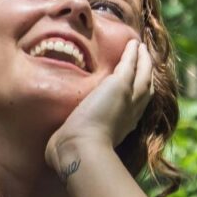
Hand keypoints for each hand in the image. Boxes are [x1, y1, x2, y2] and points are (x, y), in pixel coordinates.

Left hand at [45, 40, 153, 176]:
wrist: (81, 148)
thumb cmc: (74, 153)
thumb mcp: (74, 144)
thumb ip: (67, 140)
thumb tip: (50, 150)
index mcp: (123, 126)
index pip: (134, 107)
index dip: (137, 96)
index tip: (135, 87)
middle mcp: (131, 113)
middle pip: (145, 88)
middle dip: (146, 74)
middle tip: (145, 60)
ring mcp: (128, 97)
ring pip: (143, 74)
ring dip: (143, 60)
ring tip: (140, 48)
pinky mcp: (120, 85)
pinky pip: (131, 64)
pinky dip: (133, 53)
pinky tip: (133, 43)